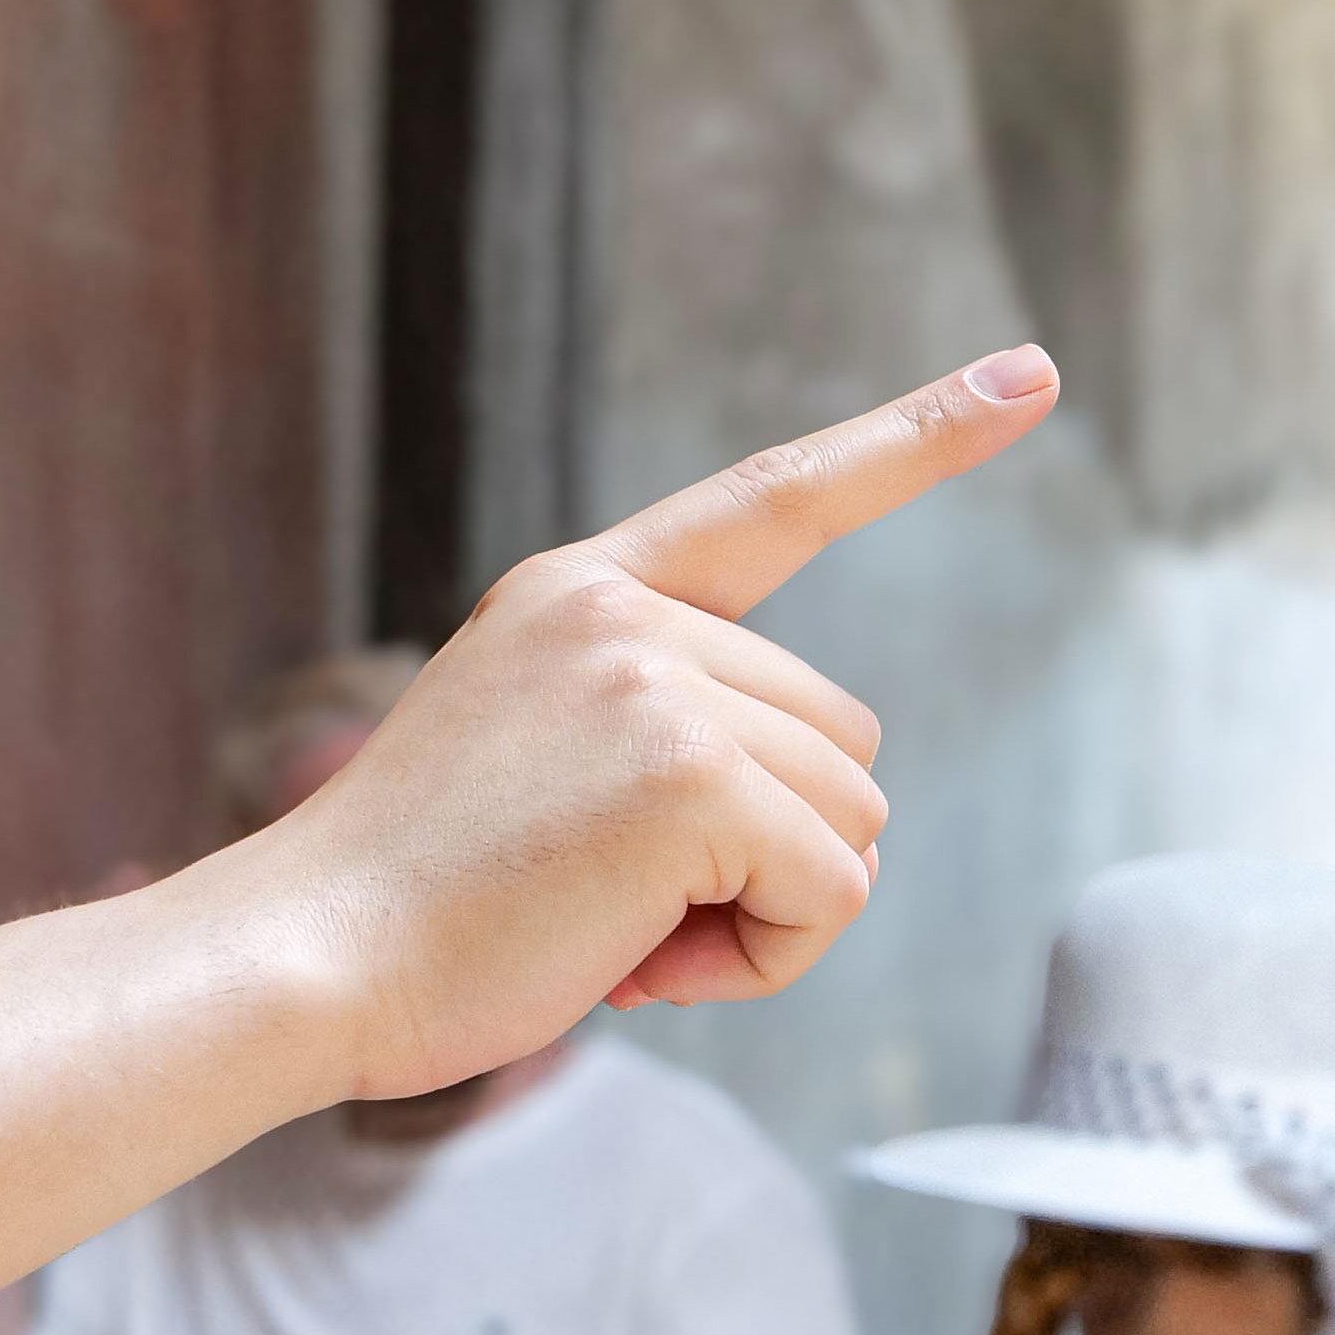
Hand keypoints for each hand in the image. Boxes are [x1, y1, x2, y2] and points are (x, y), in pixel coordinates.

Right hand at [221, 354, 1051, 1101]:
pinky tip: (636, 964)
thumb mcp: (530, 761)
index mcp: (581, 592)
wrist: (303, 961)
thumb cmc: (411, 905)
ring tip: (611, 933)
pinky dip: (765, 957)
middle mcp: (626, 613)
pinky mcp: (692, 776)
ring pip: (851, 818)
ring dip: (764, 911)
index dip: (917, 438)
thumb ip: (657, 731)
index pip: (776, 497)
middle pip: (840, 737)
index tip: (1032, 371)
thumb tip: (828, 830)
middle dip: (768, 847)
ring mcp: (660, 682)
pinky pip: (831, 890)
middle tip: (614, 904)